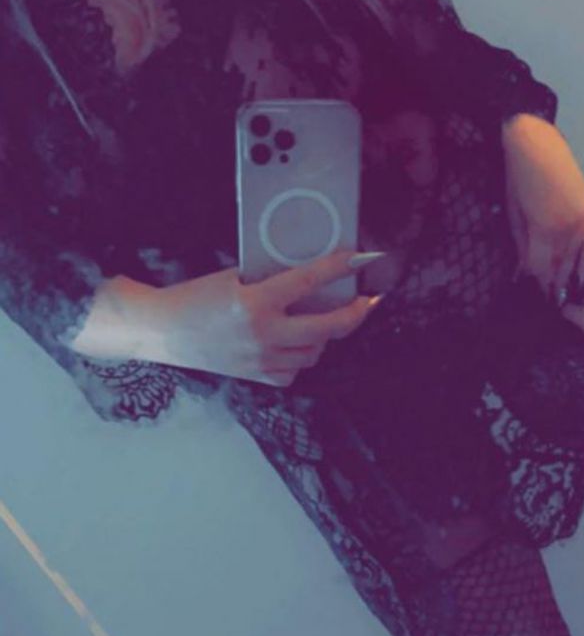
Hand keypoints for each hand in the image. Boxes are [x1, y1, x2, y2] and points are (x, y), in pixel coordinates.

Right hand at [143, 250, 381, 385]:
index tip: (359, 258)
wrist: (164, 331)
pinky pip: (294, 371)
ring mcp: (261, 360)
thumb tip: (311, 274)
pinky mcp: (257, 377)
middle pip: (327, 328)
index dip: (338, 268)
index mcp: (255, 303)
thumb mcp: (234, 278)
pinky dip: (300, 357)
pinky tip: (294, 343)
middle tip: (366, 303)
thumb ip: (270, 279)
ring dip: (324, 336)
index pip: (308, 281)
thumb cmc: (196, 297)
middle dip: (355, 315)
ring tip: (323, 320)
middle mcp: (263, 335)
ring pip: (314, 352)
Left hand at [502, 116, 583, 305]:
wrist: (537, 145)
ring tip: (566, 292)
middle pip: (559, 266)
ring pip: (576, 257)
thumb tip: (523, 270)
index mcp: (542, 231)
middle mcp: (565, 230)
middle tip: (552, 300)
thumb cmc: (517, 177)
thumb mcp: (514, 213)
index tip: (537, 293)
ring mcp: (581, 221)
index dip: (537, 281)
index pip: (540, 267)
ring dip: (570, 276)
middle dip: (554, 284)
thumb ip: (521, 243)